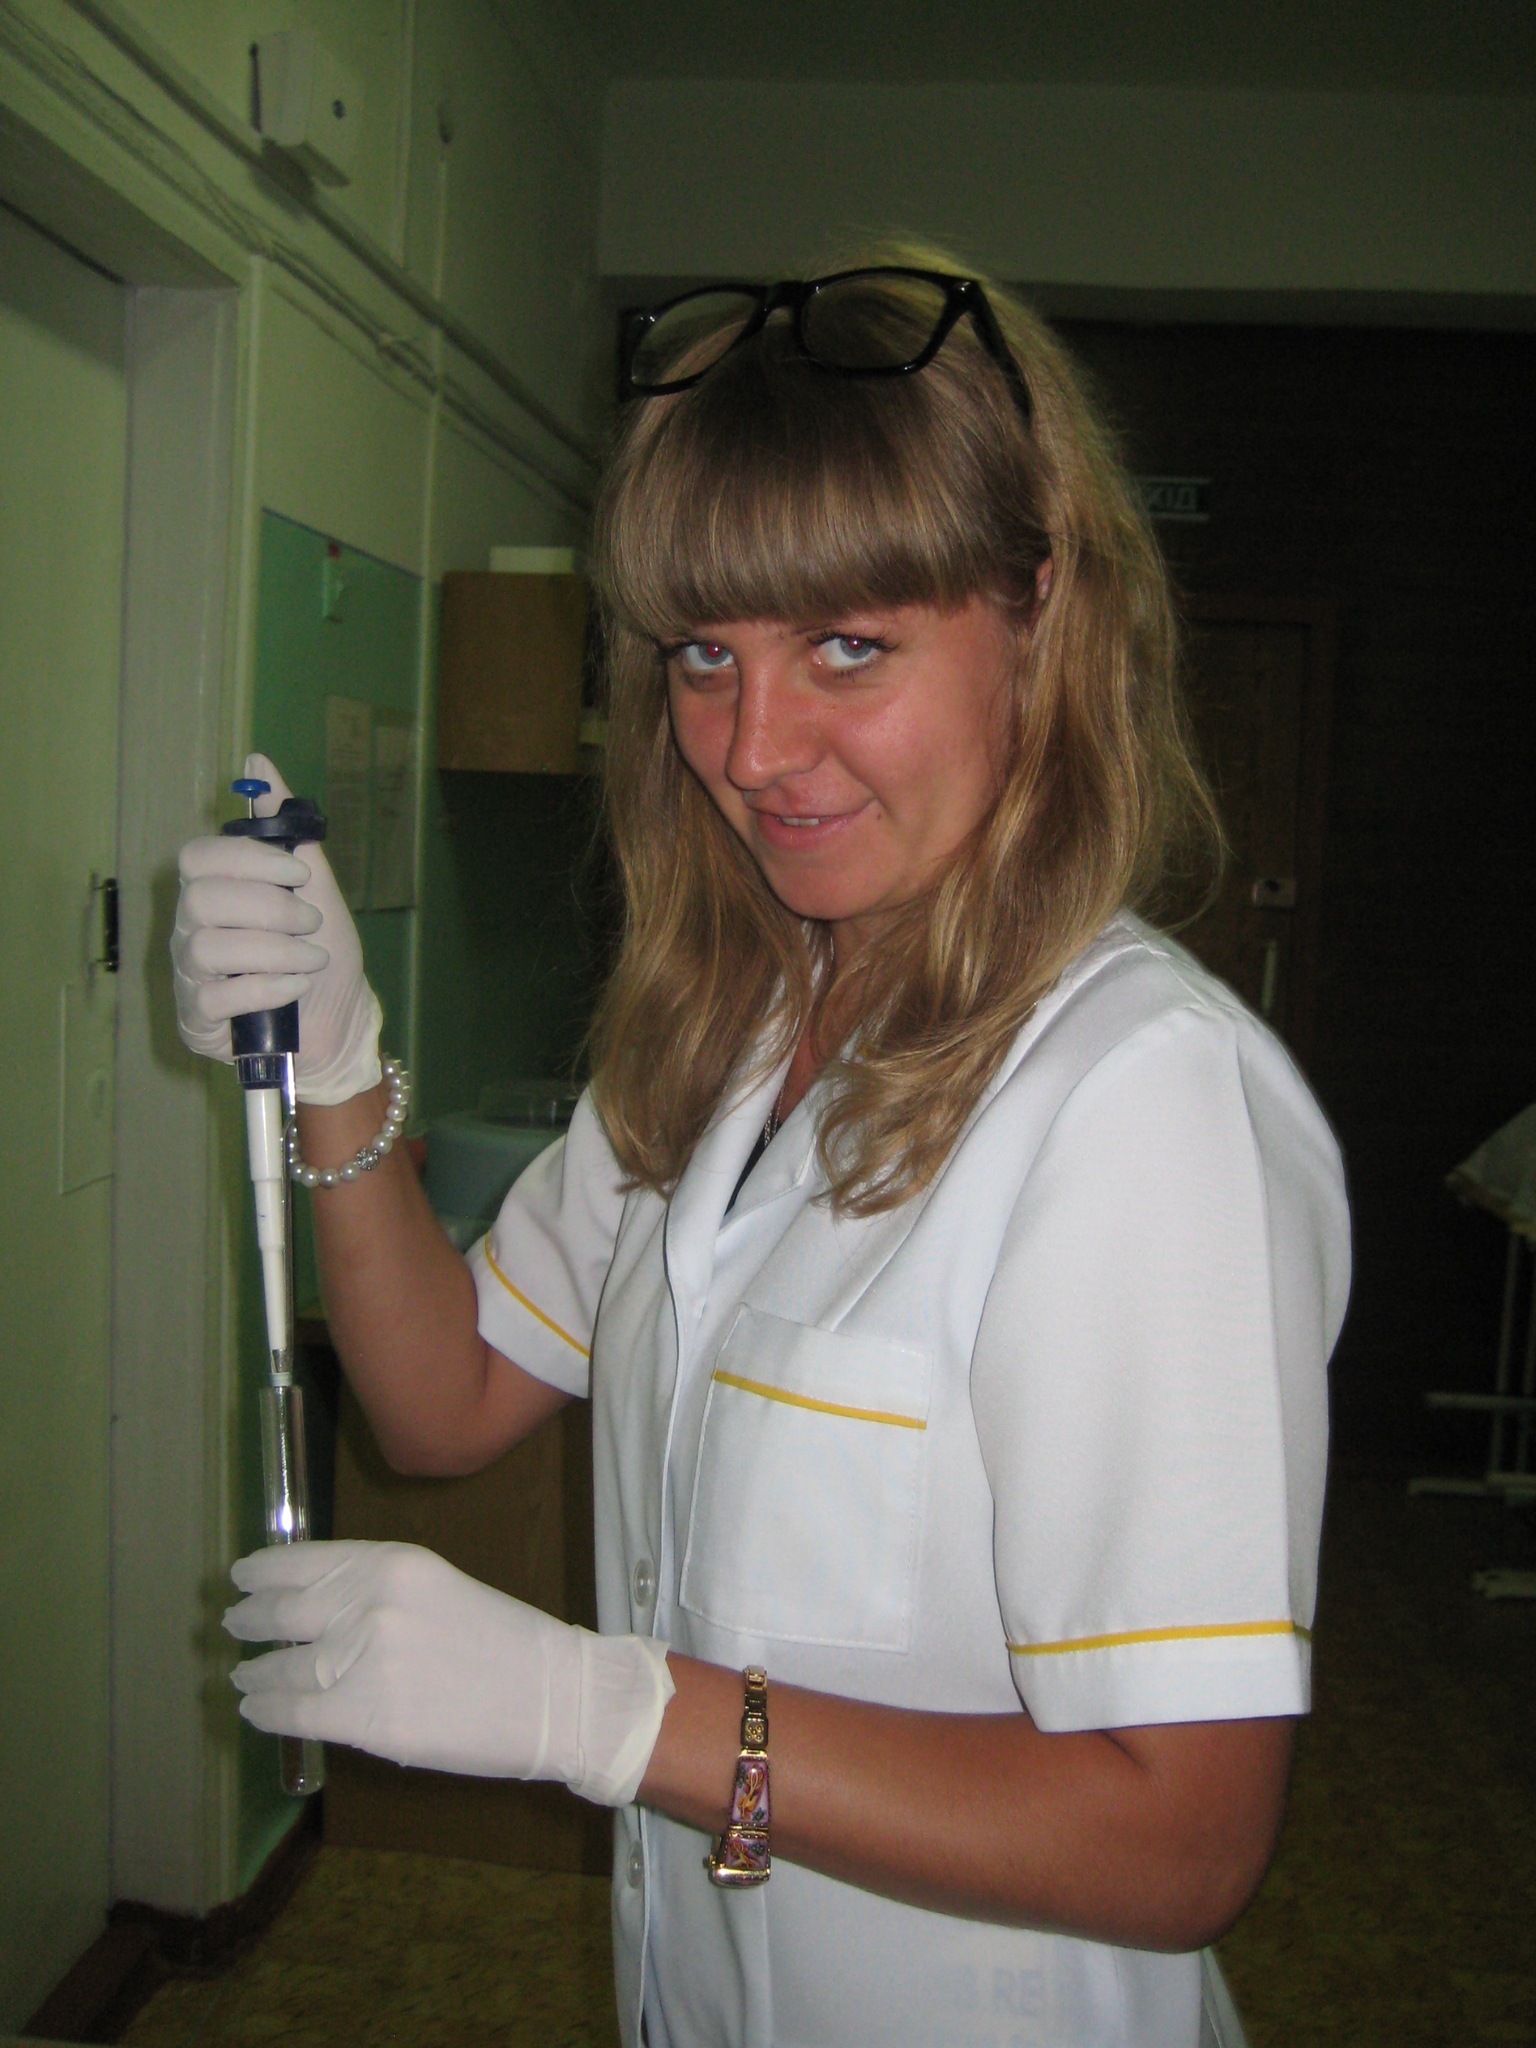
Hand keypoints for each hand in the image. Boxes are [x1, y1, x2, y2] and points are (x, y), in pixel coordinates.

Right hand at [172, 754, 382, 1103]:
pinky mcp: (197, 1022)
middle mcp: (190, 929)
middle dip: (270, 908)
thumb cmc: (325, 955)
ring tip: (310, 961)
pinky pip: (214, 997)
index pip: (199, 857)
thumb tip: (259, 761)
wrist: (341, 1024)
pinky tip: (295, 990)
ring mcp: (189, 977)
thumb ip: (289, 830)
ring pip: (207, 947)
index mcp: (214, 892)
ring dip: (274, 952)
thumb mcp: (317, 887)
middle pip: (201, 898)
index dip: (249, 860)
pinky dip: (266, 989)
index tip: (298, 873)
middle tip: (311, 923)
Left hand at [224, 1539, 673, 1803]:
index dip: (262, 1573)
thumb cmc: (502, 1640)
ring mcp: (363, 1662)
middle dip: (250, 1621)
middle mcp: (369, 1604)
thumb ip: (374, 1592)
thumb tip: (313, 1608)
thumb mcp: (437, 1588)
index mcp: (392, 1563)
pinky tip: (257, 1710)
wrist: (554, 1694)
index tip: (242, 1578)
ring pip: (281, 1668)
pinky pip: (293, 1713)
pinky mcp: (364, 1718)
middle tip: (233, 1624)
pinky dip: (266, 1712)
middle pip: (282, 1612)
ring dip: (255, 1674)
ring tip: (243, 1677)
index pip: (302, 1563)